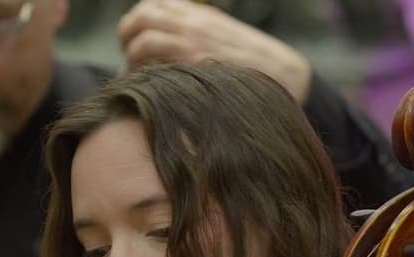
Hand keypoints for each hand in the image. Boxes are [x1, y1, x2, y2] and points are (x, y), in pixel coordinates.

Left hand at [118, 0, 312, 102]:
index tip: (136, 42)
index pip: (153, 5)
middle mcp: (193, 24)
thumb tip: (167, 49)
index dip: (137, 22)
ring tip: (138, 79)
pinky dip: (143, 75)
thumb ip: (198, 35)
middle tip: (130, 60)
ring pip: (142, 38)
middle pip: (141, 17)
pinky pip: (153, 62)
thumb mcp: (225, 37)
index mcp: (200, 15)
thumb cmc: (255, 65)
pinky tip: (150, 91)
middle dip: (127, 36)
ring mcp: (193, 43)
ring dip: (132, 59)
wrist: (286, 76)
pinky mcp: (194, 66)